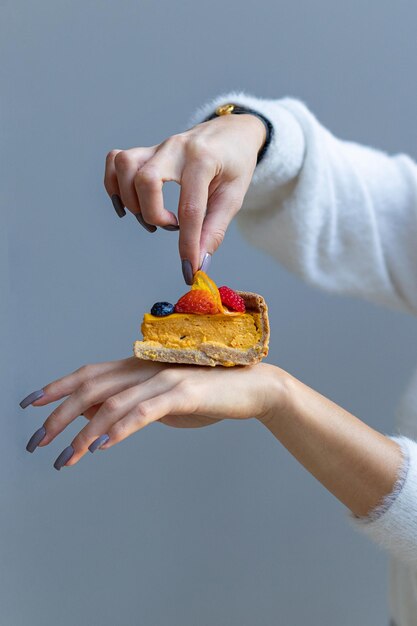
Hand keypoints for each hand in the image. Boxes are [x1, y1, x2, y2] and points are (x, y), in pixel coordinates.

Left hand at [23, 357, 285, 468]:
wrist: (253, 386)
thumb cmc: (208, 394)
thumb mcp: (163, 399)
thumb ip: (132, 404)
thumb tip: (97, 417)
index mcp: (139, 366)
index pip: (88, 373)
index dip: (56, 386)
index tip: (29, 405)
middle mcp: (146, 367)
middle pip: (91, 387)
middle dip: (58, 415)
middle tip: (36, 442)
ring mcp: (164, 378)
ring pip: (112, 403)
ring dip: (85, 433)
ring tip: (66, 458)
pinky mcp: (183, 392)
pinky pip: (144, 412)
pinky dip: (120, 428)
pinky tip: (103, 446)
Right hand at [104, 114, 265, 279]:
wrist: (232, 132)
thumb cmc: (235, 164)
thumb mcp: (234, 197)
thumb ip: (214, 229)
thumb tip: (199, 262)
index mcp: (204, 159)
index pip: (190, 208)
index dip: (188, 244)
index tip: (189, 268)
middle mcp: (176, 148)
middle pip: (146, 180)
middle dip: (153, 214)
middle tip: (172, 226)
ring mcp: (157, 146)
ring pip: (125, 166)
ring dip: (132, 201)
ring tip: (153, 216)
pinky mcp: (146, 151)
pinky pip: (115, 161)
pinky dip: (115, 185)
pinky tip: (129, 204)